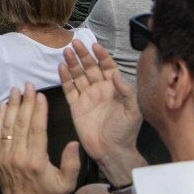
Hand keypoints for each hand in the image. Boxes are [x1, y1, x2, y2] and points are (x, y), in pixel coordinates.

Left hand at [0, 84, 80, 193]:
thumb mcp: (67, 182)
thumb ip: (72, 163)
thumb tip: (74, 142)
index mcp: (36, 160)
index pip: (36, 130)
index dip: (38, 111)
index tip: (40, 95)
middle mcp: (18, 156)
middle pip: (21, 123)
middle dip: (25, 102)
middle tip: (28, 85)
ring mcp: (4, 156)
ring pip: (7, 126)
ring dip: (12, 106)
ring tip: (16, 90)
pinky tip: (4, 107)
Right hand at [59, 41, 144, 183]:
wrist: (111, 151)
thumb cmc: (125, 131)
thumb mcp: (133, 110)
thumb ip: (126, 90)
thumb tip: (114, 73)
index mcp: (114, 89)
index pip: (107, 67)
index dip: (101, 56)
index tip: (94, 45)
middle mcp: (99, 89)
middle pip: (90, 67)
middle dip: (83, 55)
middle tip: (75, 43)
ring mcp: (86, 97)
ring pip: (78, 75)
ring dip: (72, 63)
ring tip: (66, 51)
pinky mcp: (75, 105)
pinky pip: (69, 89)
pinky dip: (64, 78)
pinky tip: (61, 67)